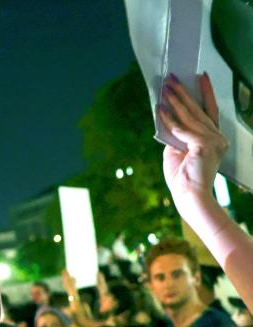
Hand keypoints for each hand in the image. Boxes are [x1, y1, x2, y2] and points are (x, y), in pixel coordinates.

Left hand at [157, 73, 227, 213]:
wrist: (189, 197)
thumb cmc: (182, 178)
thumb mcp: (178, 151)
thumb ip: (177, 136)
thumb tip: (168, 120)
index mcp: (214, 138)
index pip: (210, 110)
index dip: (205, 93)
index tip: (199, 76)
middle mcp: (217, 137)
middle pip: (199, 110)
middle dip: (184, 93)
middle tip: (172, 78)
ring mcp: (214, 141)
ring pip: (191, 116)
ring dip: (175, 101)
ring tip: (165, 88)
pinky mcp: (205, 146)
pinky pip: (184, 130)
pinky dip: (171, 121)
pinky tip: (161, 111)